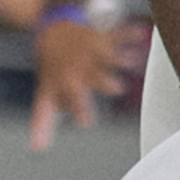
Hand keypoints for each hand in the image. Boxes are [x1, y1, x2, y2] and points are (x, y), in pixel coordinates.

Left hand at [29, 14, 137, 149]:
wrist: (53, 30)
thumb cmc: (54, 68)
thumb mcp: (46, 94)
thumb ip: (43, 122)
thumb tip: (37, 149)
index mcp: (69, 82)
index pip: (74, 99)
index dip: (80, 110)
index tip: (87, 124)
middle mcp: (82, 67)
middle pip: (94, 75)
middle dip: (104, 81)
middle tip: (116, 88)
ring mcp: (94, 51)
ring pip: (108, 55)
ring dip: (120, 57)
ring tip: (132, 60)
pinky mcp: (104, 37)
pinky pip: (117, 34)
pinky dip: (129, 33)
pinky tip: (141, 32)